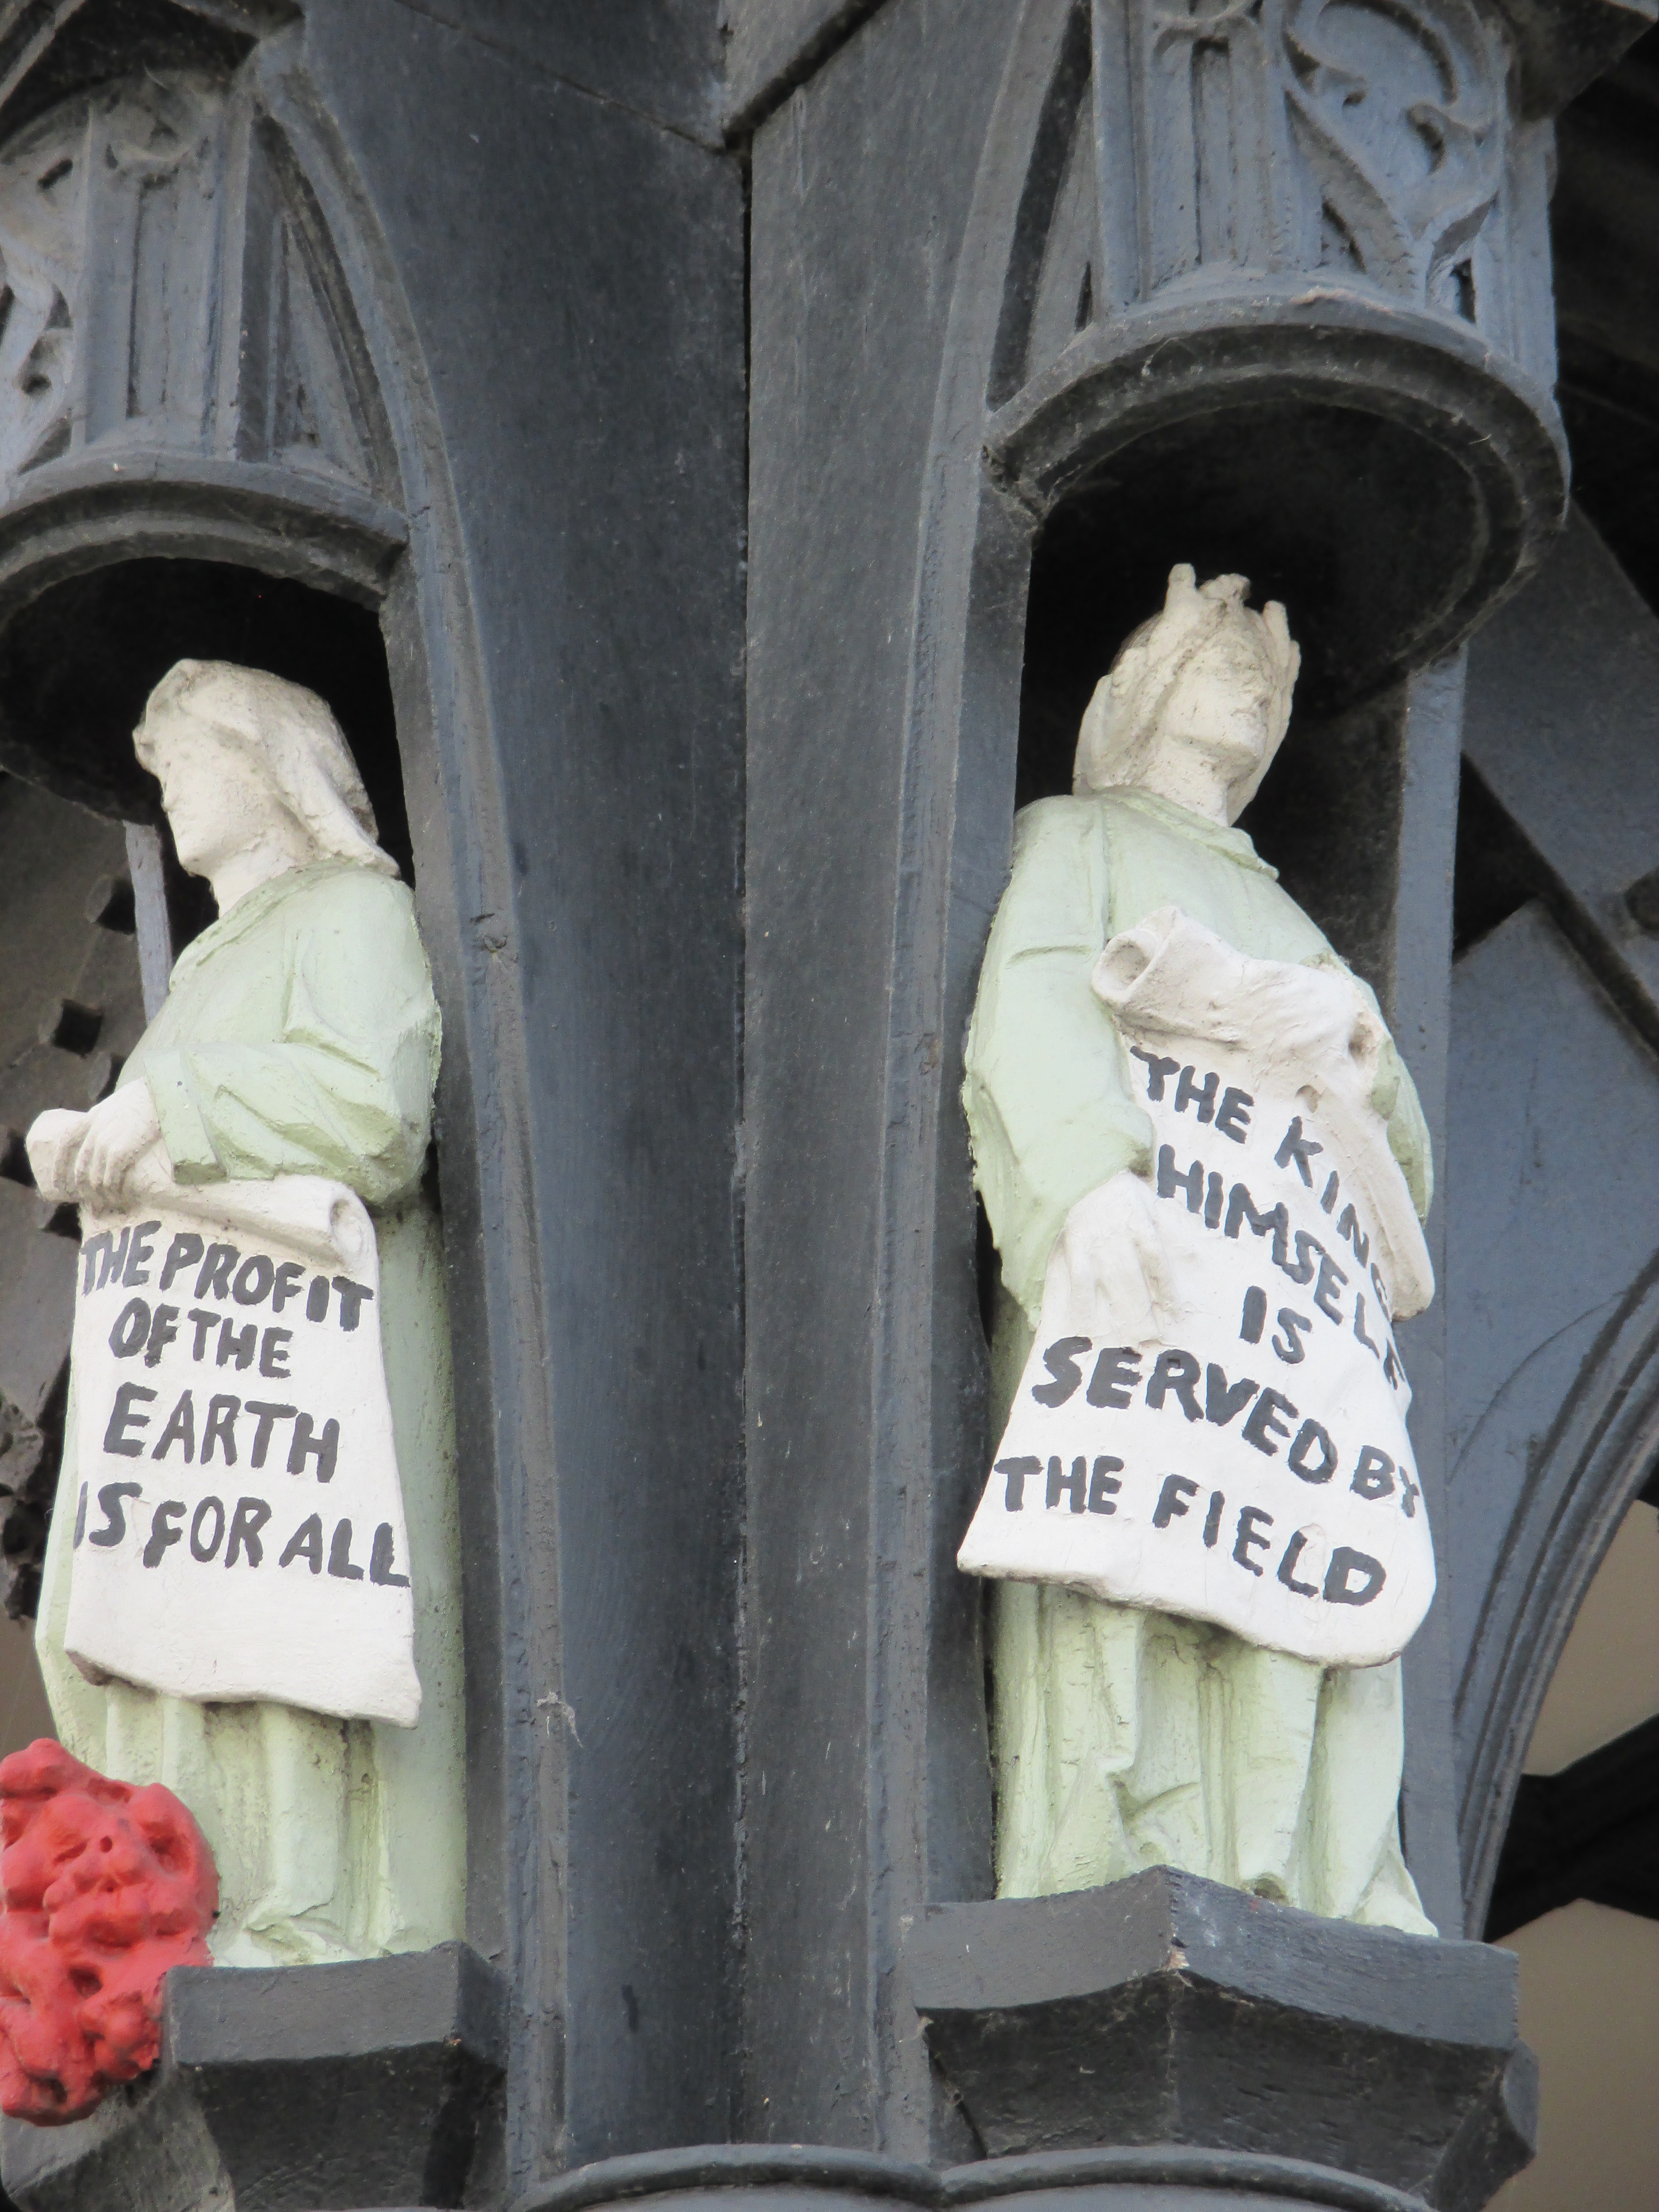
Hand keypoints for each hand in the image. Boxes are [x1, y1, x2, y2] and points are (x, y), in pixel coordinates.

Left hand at [70, 1083, 166, 1210]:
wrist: (161, 1095)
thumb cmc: (148, 1100)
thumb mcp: (120, 1105)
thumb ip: (109, 1120)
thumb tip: (110, 1137)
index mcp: (92, 1119)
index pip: (65, 1145)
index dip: (59, 1167)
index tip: (58, 1184)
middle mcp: (94, 1134)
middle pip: (80, 1172)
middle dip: (85, 1194)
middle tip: (94, 1208)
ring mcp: (105, 1144)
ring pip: (95, 1181)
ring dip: (102, 1198)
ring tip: (112, 1206)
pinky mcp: (120, 1153)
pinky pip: (110, 1181)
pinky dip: (114, 1193)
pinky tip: (121, 1199)